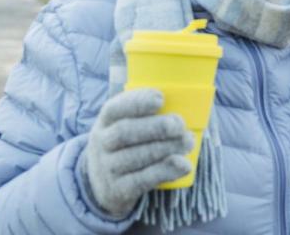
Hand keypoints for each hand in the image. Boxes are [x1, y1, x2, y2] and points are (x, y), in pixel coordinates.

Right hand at [83, 88, 194, 217]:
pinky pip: (142, 180)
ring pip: (135, 156)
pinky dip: (165, 171)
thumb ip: (149, 114)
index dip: (137, 102)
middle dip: (156, 127)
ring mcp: (107, 168)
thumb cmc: (127, 145)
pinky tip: (184, 165)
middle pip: (124, 132)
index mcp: (105, 121)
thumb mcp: (127, 126)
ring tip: (188, 142)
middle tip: (180, 125)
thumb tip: (187, 104)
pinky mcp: (118, 190)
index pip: (114, 108)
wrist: (104, 186)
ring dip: (166, 148)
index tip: (160, 99)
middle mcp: (101, 144)